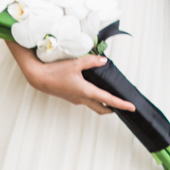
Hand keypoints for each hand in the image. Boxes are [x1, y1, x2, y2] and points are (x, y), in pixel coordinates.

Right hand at [7, 44, 134, 116]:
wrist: (38, 78)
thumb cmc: (55, 71)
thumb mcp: (75, 63)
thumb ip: (91, 61)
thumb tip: (104, 61)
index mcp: (86, 91)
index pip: (108, 100)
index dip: (121, 104)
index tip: (132, 108)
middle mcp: (82, 99)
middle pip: (102, 108)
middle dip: (113, 108)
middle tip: (123, 105)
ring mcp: (76, 99)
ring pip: (93, 105)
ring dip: (103, 104)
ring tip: (111, 96)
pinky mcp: (70, 97)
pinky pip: (86, 100)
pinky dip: (94, 98)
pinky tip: (93, 88)